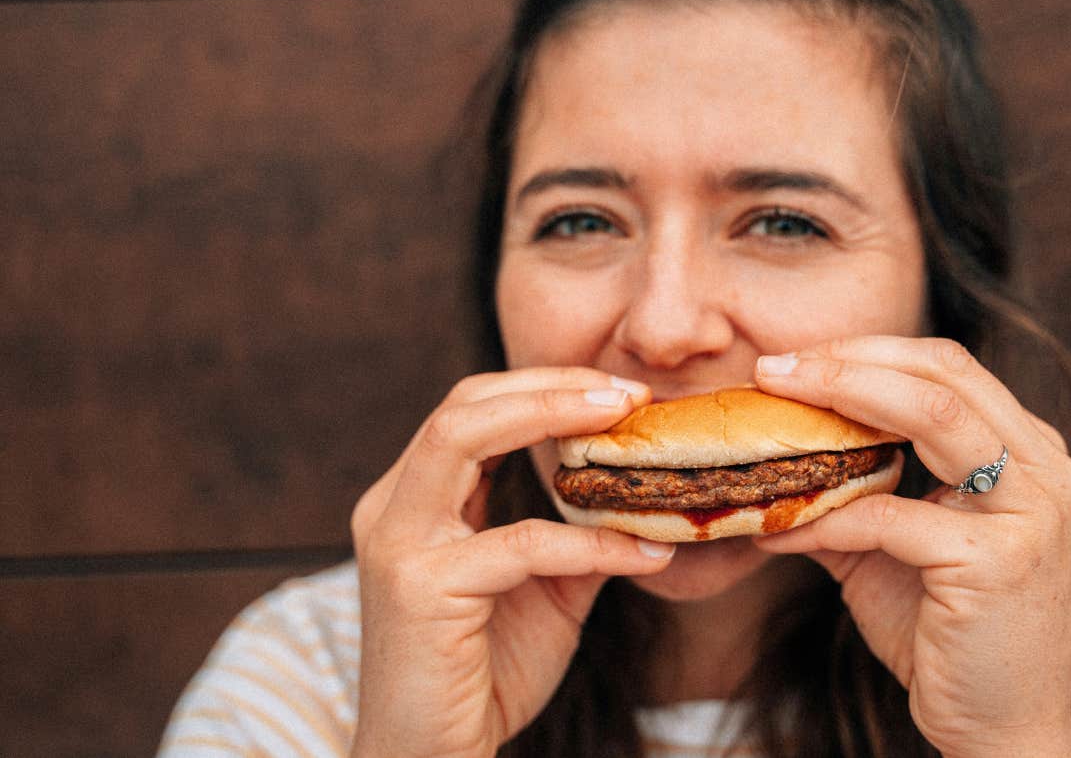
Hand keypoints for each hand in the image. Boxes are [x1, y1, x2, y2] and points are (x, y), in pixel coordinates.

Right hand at [349, 368, 675, 757]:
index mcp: (414, 500)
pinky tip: (642, 552)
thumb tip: (642, 494)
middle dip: (550, 386)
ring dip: (551, 417)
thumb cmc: (484, 675)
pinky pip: (520, 542)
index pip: (471, 409)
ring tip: (624, 420)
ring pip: (465, 438)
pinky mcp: (420, 588)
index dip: (544, 388)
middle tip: (626, 393)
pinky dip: (588, 540)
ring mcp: (398, 544)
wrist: (433, 757)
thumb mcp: (547, 590)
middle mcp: (392, 508)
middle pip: (462, 404)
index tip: (618, 393)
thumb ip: (579, 536)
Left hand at [753, 337, 1070, 757]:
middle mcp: (1046, 469)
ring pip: (933, 417)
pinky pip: (892, 518)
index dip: (868, 351)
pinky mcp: (998, 561)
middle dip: (848, 360)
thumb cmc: (949, 634)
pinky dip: (827, 517)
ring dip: (841, 399)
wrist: (1000, 728)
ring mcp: (1032, 512)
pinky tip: (777, 531)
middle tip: (774, 367)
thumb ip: (854, 496)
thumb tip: (777, 457)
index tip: (796, 359)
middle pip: (943, 374)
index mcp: (1029, 453)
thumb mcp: (897, 549)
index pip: (947, 368)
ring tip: (775, 402)